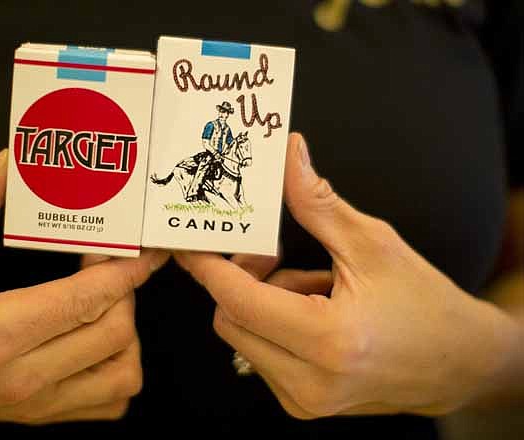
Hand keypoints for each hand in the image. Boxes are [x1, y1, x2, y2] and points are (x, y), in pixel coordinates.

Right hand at [0, 150, 168, 427]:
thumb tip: (10, 165)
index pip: (87, 298)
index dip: (126, 269)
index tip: (145, 249)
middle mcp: (23, 377)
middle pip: (115, 331)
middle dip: (125, 290)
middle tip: (106, 264)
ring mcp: (37, 404)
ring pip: (123, 372)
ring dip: (127, 331)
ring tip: (102, 303)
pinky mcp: (42, 416)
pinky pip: (110, 402)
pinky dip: (119, 369)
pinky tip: (97, 341)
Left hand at [175, 133, 522, 418]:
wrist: (458, 363)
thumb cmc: (424, 303)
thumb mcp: (372, 244)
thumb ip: (318, 203)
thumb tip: (288, 156)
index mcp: (328, 340)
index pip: (238, 299)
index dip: (206, 265)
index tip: (186, 241)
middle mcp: (310, 381)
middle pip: (230, 318)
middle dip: (240, 279)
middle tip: (272, 253)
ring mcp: (304, 400)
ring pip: (243, 335)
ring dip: (261, 301)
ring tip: (312, 285)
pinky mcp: (303, 404)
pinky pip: (260, 352)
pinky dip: (273, 323)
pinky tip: (312, 310)